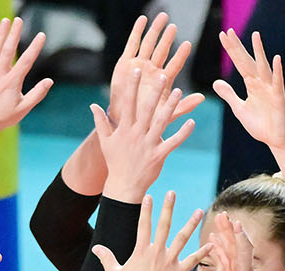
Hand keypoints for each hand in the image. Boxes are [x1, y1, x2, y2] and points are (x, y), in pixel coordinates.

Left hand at [0, 17, 52, 145]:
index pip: (26, 61)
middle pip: (9, 50)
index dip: (35, 47)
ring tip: (6, 20)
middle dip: (15, 34)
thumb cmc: (5, 117)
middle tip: (19, 20)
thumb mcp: (24, 109)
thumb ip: (37, 94)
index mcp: (12, 82)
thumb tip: (49, 81)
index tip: (41, 35)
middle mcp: (0, 74)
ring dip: (1, 33)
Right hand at [92, 66, 197, 201]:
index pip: (128, 103)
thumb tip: (93, 105)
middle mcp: (137, 135)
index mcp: (124, 129)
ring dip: (170, 107)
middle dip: (155, 92)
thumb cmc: (115, 162)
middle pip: (147, 109)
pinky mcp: (159, 156)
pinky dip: (183, 133)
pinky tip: (192, 122)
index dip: (132, 86)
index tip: (136, 70)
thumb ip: (100, 121)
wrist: (124, 186)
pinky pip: (173, 142)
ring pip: (161, 122)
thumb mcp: (105, 141)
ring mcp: (148, 145)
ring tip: (179, 92)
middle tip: (163, 76)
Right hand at [93, 191, 207, 270]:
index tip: (149, 195)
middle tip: (172, 193)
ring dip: (191, 224)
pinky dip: (203, 252)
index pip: (143, 224)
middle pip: (163, 225)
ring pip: (182, 239)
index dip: (146, 209)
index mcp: (141, 251)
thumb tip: (96, 248)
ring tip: (199, 211)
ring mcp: (169, 262)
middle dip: (168, 207)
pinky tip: (212, 243)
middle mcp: (156, 253)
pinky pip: (193, 260)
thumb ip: (106, 258)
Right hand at [108, 11, 204, 124]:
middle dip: (167, 38)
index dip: (180, 55)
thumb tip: (202, 97)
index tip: (188, 44)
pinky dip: (137, 32)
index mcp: (163, 82)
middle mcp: (152, 71)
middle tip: (174, 26)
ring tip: (163, 17)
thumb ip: (184, 105)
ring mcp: (139, 66)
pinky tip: (143, 20)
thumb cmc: (147, 123)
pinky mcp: (125, 63)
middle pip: (162, 51)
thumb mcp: (167, 114)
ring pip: (149, 44)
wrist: (125, 125)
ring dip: (155, 30)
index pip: (174, 65)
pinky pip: (132, 44)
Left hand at [212, 30, 284, 153]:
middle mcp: (261, 83)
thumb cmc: (261, 125)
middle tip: (229, 31)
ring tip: (255, 35)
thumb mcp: (239, 109)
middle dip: (238, 47)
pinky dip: (278, 72)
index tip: (222, 35)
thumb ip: (229, 95)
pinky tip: (277, 59)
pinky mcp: (279, 99)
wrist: (276, 140)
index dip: (231, 50)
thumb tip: (215, 82)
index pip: (239, 63)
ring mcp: (270, 89)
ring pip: (263, 67)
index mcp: (251, 84)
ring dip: (259, 52)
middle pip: (247, 62)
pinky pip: (278, 83)